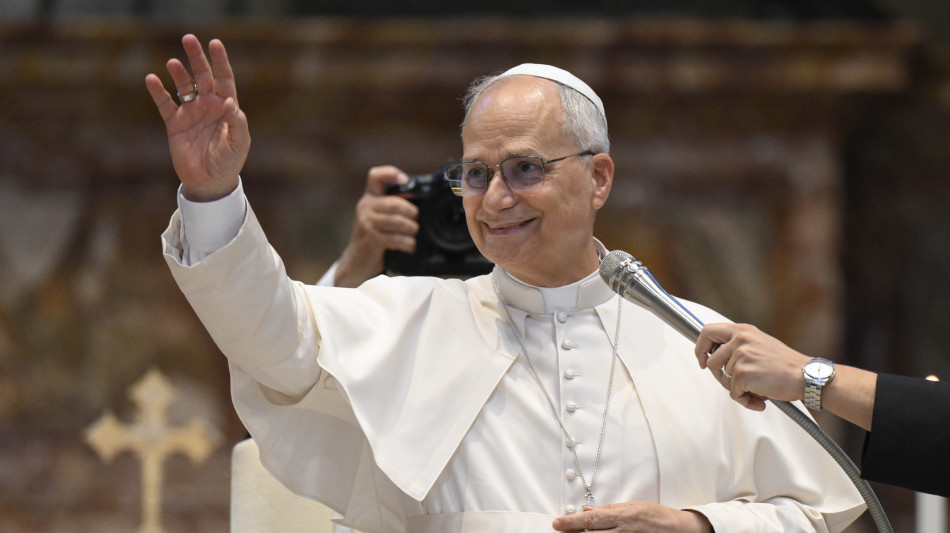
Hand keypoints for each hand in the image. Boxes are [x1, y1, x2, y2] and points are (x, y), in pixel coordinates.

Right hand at [145, 34, 249, 200]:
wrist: (209, 182)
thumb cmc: (229, 162)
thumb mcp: (239, 144)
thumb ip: (237, 123)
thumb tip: (230, 102)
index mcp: (226, 107)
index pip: (224, 79)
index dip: (220, 61)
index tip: (215, 43)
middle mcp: (208, 105)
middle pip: (202, 76)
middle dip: (197, 58)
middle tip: (188, 39)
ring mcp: (191, 112)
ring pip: (183, 86)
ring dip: (179, 73)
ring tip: (173, 63)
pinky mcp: (175, 123)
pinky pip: (165, 104)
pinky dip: (158, 92)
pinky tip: (151, 79)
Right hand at [333, 166, 419, 286]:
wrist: (355, 261)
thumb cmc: (372, 238)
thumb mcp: (378, 218)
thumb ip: (392, 208)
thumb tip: (419, 205)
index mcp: (369, 198)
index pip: (375, 176)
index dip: (391, 173)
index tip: (404, 180)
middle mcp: (365, 208)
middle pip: (394, 203)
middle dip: (411, 212)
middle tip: (415, 220)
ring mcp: (366, 224)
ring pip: (397, 221)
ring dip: (411, 228)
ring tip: (413, 234)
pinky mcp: (371, 240)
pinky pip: (395, 238)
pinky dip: (407, 243)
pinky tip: (410, 246)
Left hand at [552, 501, 710, 531]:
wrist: (678, 530)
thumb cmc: (656, 516)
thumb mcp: (632, 506)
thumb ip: (609, 510)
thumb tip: (587, 510)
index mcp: (622, 517)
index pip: (590, 520)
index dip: (571, 522)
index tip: (557, 523)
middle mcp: (623, 532)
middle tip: (560, 529)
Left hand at [695, 323, 810, 410]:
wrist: (806, 376)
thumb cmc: (785, 364)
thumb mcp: (759, 343)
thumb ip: (738, 345)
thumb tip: (715, 355)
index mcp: (742, 330)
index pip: (707, 331)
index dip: (700, 348)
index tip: (702, 360)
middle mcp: (740, 340)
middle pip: (711, 362)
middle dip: (719, 377)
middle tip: (735, 384)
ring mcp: (740, 356)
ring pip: (724, 380)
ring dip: (738, 390)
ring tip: (758, 389)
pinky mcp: (743, 373)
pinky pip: (734, 393)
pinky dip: (745, 400)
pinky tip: (761, 399)